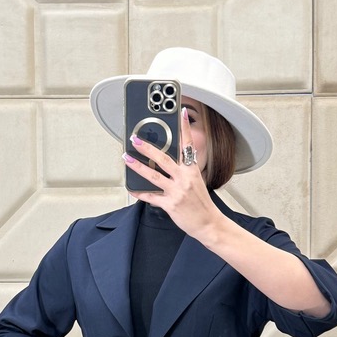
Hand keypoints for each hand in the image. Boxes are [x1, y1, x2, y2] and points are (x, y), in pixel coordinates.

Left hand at [123, 107, 221, 238]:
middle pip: (163, 159)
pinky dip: (140, 192)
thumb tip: (166, 164)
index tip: (181, 113)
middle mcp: (184, 179)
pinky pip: (151, 197)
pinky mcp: (170, 205)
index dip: (185, 128)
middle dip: (147, 148)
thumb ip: (183, 171)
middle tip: (135, 140)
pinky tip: (132, 187)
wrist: (208, 224)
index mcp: (192, 171)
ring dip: (138, 166)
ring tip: (127, 158)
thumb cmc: (202, 204)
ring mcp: (177, 192)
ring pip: (153, 176)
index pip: (188, 145)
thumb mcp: (197, 182)